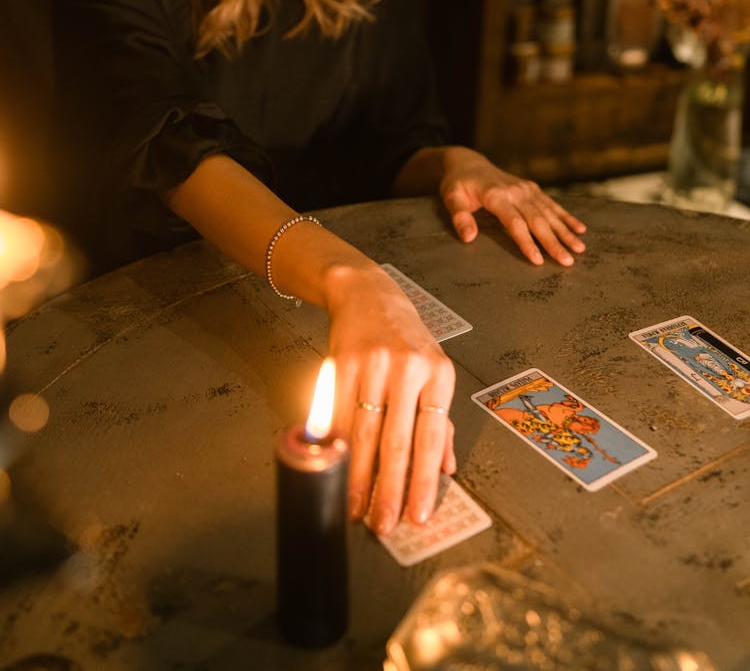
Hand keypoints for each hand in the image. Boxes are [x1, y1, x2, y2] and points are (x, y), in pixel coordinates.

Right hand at [326, 263, 455, 535]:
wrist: (367, 294)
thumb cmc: (405, 338)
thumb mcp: (433, 370)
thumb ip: (441, 420)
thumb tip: (448, 467)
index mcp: (438, 374)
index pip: (432, 438)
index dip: (425, 480)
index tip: (418, 515)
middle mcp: (408, 368)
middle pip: (397, 442)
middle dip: (389, 489)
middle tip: (384, 525)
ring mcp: (374, 365)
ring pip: (364, 434)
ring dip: (359, 478)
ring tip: (356, 509)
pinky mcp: (342, 363)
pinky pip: (338, 416)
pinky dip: (335, 449)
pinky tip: (334, 472)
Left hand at [438, 146, 585, 265]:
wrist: (468, 162)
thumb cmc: (458, 183)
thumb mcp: (451, 197)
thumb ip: (459, 217)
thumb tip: (468, 238)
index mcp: (495, 195)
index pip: (514, 222)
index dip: (526, 242)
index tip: (538, 260)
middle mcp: (515, 191)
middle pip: (537, 220)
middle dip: (553, 242)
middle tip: (568, 262)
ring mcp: (526, 189)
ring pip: (549, 213)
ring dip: (565, 231)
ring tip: (580, 249)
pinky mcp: (532, 189)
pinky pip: (552, 205)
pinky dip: (566, 217)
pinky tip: (580, 229)